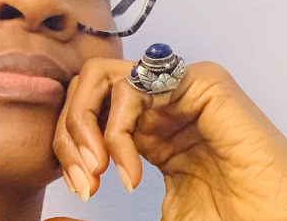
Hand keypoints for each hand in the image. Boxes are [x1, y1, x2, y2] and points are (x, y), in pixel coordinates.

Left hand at [53, 59, 286, 220]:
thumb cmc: (230, 218)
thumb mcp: (157, 206)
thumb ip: (115, 193)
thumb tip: (56, 218)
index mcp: (149, 125)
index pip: (87, 109)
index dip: (69, 148)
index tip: (83, 192)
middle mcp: (161, 101)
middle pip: (86, 86)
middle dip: (70, 132)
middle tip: (84, 179)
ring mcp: (180, 87)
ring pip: (101, 78)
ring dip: (88, 128)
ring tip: (102, 173)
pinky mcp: (200, 81)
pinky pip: (133, 87)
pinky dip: (118, 130)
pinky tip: (131, 170)